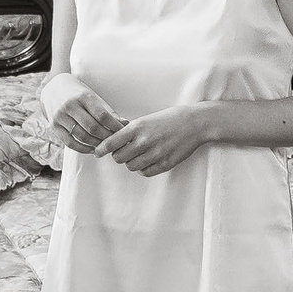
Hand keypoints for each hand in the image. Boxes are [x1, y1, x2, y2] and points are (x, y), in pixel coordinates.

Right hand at [42, 77, 127, 155]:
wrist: (53, 87)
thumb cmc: (78, 93)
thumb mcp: (93, 96)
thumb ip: (108, 111)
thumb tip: (124, 123)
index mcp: (84, 97)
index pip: (102, 115)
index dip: (114, 126)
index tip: (122, 132)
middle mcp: (70, 106)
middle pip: (92, 127)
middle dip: (106, 137)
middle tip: (114, 142)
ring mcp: (60, 116)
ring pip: (81, 136)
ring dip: (95, 144)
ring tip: (104, 146)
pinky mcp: (54, 126)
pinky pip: (69, 142)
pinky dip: (82, 149)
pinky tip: (91, 149)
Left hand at [94, 105, 216, 177]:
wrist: (194, 123)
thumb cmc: (169, 119)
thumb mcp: (146, 119)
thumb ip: (130, 131)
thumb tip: (112, 141)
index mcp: (138, 127)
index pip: (111, 142)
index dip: (102, 149)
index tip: (98, 152)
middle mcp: (145, 141)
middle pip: (119, 157)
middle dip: (119, 155)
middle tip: (124, 151)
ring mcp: (155, 153)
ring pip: (131, 166)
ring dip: (131, 162)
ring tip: (138, 155)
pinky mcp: (165, 163)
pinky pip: (145, 172)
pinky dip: (143, 168)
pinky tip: (148, 160)